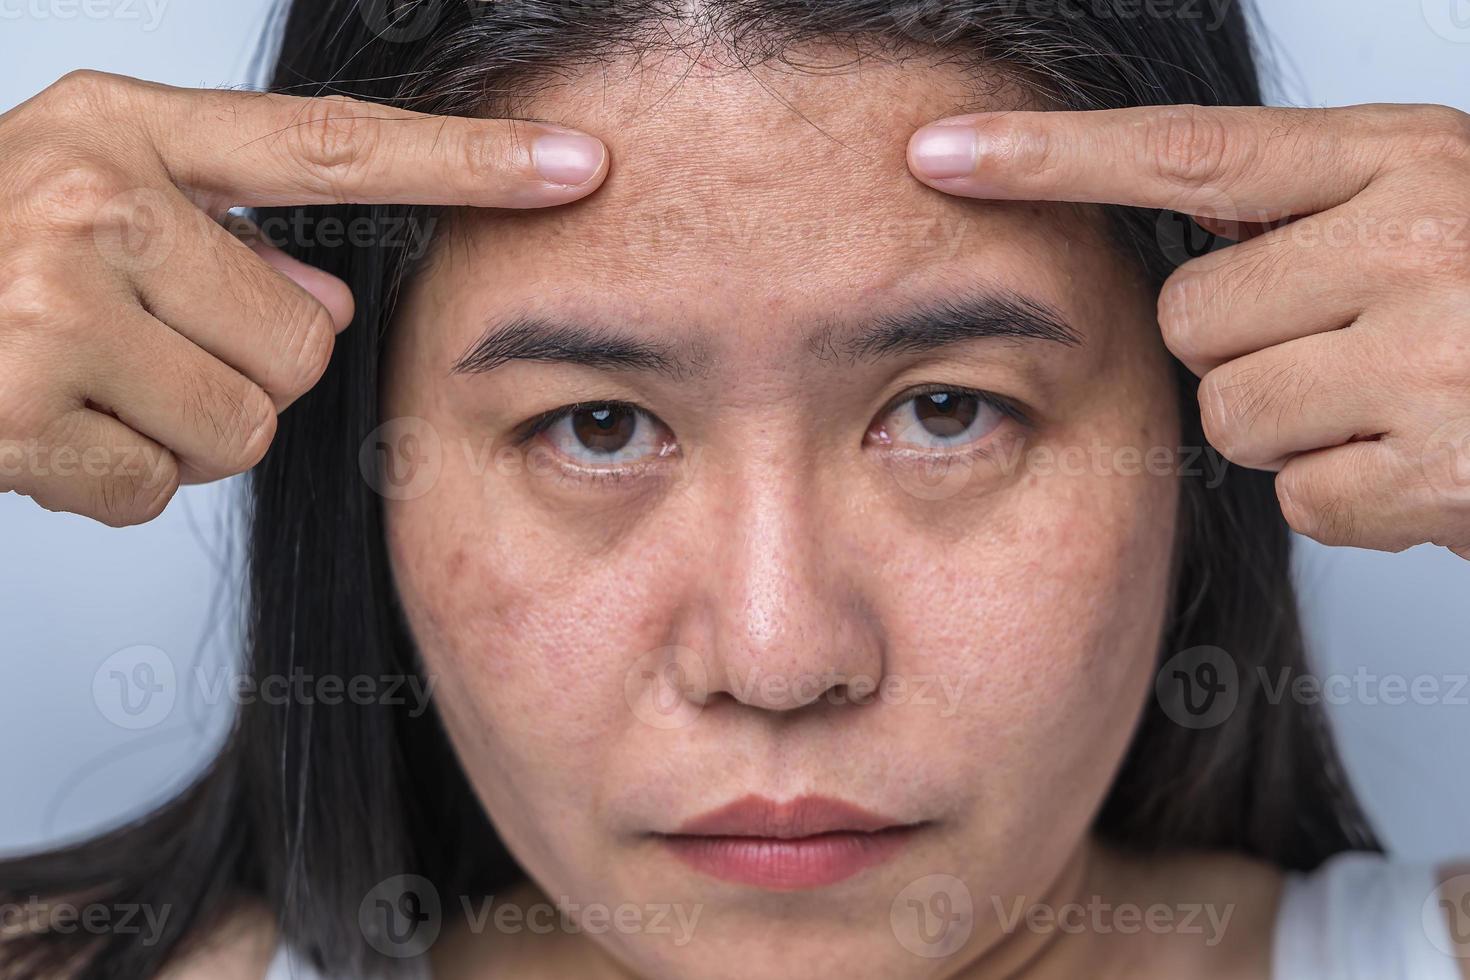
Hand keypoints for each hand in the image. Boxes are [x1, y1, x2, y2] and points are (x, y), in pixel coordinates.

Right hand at [0, 70, 607, 525]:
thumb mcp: (89, 201)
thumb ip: (225, 236)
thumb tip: (327, 297)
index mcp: (124, 130)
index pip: (333, 147)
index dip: (469, 163)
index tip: (581, 165)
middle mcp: (95, 198)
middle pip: (304, 336)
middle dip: (240, 365)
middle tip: (133, 345)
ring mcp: (55, 303)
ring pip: (246, 423)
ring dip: (180, 429)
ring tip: (86, 386)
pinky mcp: (24, 410)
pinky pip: (161, 485)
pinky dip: (117, 481)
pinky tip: (47, 430)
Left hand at [907, 103, 1469, 558]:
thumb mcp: (1436, 209)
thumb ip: (1310, 207)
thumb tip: (1183, 217)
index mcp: (1405, 158)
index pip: (1186, 149)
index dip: (1050, 154)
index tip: (939, 149)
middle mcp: (1416, 238)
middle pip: (1190, 314)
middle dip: (1246, 348)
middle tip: (1356, 353)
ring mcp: (1433, 352)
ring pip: (1230, 412)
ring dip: (1296, 428)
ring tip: (1399, 407)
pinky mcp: (1439, 466)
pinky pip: (1298, 495)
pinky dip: (1352, 499)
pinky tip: (1428, 467)